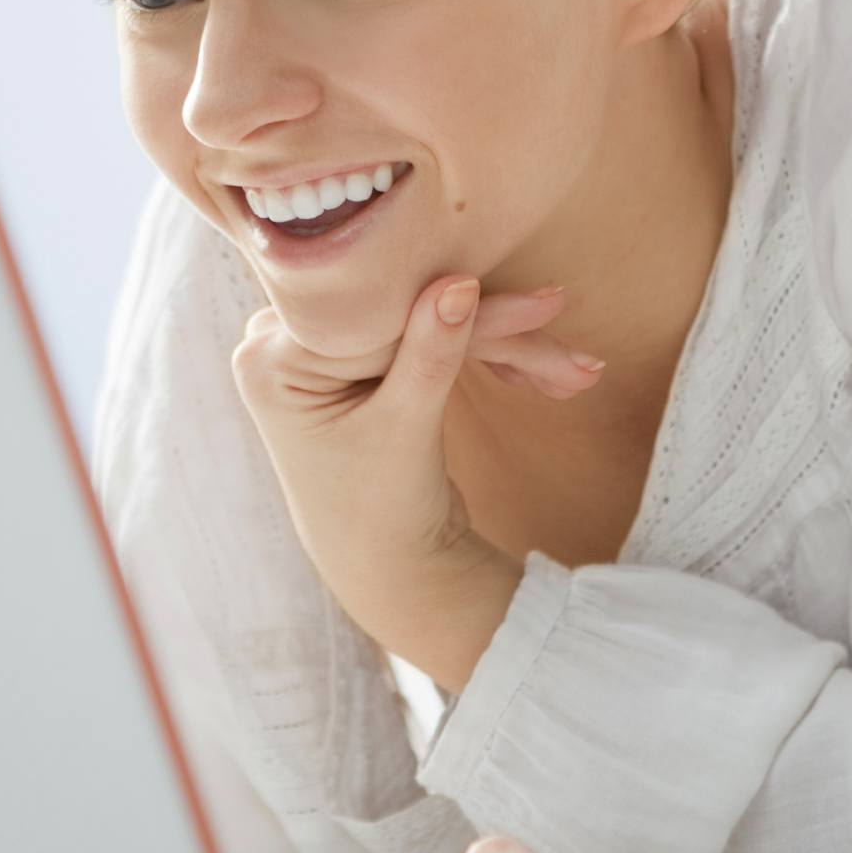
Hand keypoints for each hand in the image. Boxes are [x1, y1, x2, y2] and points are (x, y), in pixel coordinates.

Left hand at [231, 276, 603, 635]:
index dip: (462, 309)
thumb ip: (429, 353)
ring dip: (507, 349)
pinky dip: (488, 357)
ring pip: (430, 323)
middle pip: (409, 312)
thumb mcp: (405, 431)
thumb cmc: (381, 516)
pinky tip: (546, 376)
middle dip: (497, 335)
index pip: (379, 313)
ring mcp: (327, 348)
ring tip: (578, 373)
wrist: (388, 572)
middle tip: (571, 346)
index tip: (538, 307)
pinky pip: (432, 337)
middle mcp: (286, 342)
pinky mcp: (366, 357)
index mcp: (272, 358)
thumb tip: (459, 280)